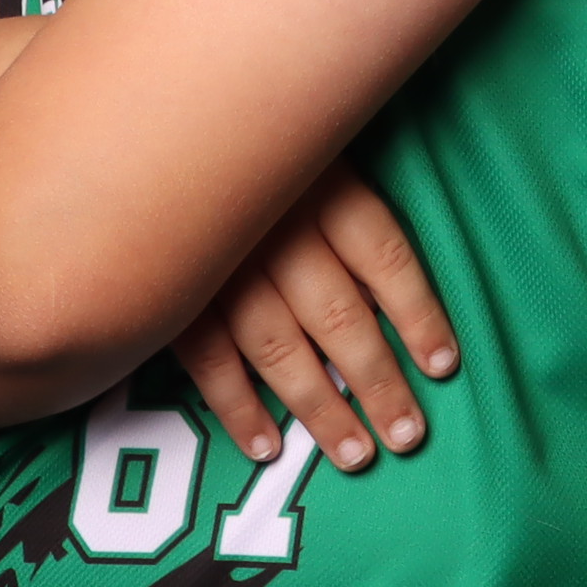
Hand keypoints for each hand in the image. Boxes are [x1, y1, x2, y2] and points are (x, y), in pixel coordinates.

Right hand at [168, 160, 458, 470]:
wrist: (143, 132)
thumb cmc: (248, 145)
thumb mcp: (310, 153)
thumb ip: (344, 212)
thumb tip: (383, 297)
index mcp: (322, 187)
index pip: (387, 258)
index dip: (419, 316)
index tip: (443, 367)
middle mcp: (277, 229)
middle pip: (341, 316)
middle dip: (377, 382)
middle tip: (407, 437)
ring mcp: (220, 266)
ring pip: (280, 348)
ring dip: (319, 408)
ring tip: (355, 455)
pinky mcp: (170, 293)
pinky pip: (208, 360)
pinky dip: (238, 406)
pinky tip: (267, 446)